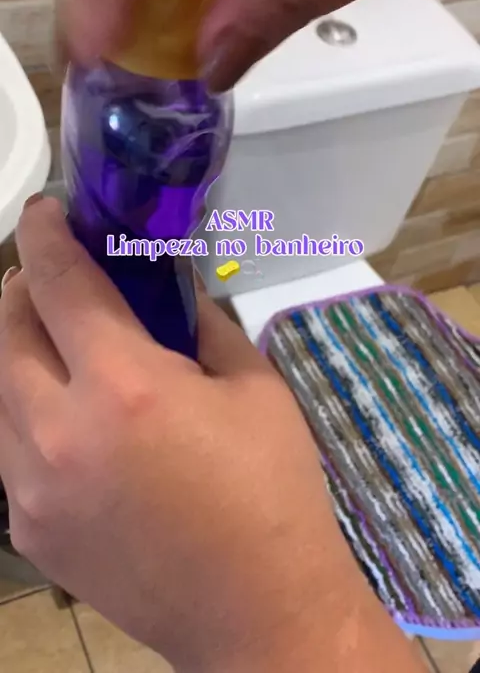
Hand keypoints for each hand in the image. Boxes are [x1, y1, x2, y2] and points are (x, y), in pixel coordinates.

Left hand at [0, 196, 427, 672]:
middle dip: (21, 290)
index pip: (58, 286)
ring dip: (20, 353)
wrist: (258, 611)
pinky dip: (30, 414)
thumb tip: (166, 293)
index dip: (45, 236)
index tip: (44, 213)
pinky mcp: (28, 531)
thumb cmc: (272, 489)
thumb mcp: (253, 386)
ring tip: (62, 348)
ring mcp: (30, 489)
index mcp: (125, 387)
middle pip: (4, 332)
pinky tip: (75, 423)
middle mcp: (57, 433)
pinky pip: (9, 450)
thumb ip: (199, 326)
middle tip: (54, 280)